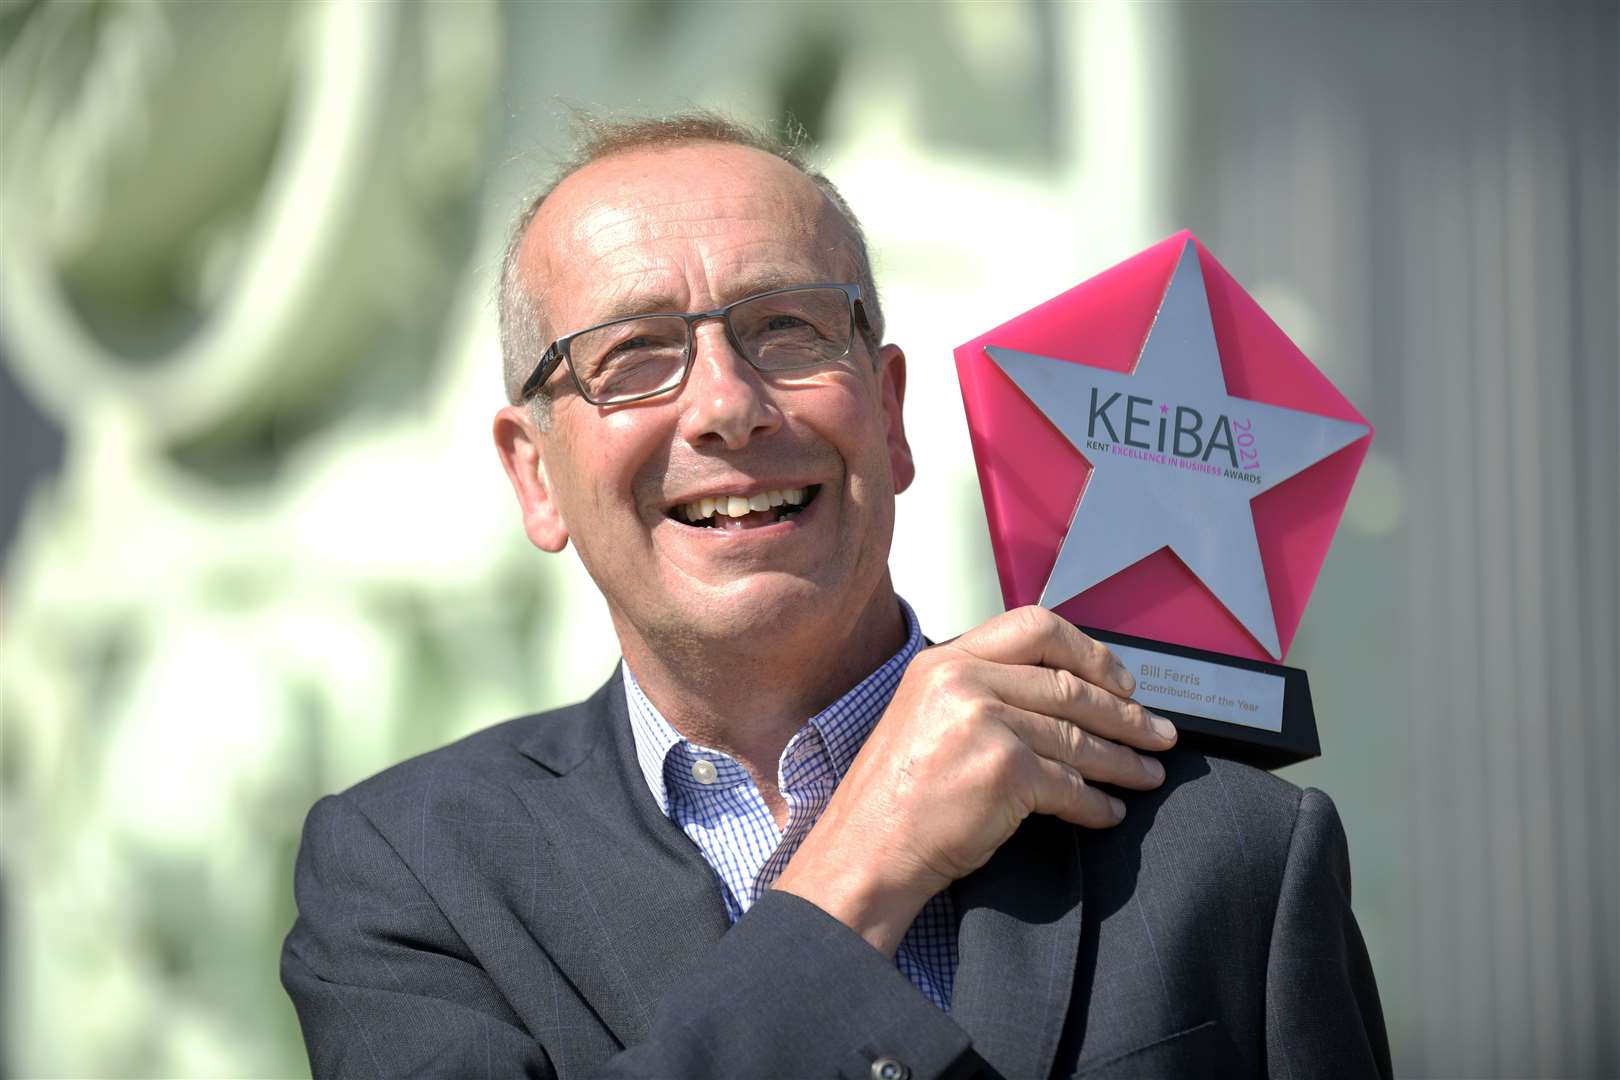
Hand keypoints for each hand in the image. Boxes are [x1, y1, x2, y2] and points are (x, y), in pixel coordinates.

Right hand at [774, 605, 1176, 955]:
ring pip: (1077, 737)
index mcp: (945, 660)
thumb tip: (1062, 692)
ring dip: (1122, 761)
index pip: (1036, 627)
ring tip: (1147, 774)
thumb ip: (981, 691)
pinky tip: (1109, 811)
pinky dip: (1097, 804)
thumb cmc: (895, 796)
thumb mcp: (926, 715)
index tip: (1121, 681)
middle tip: (1157, 733)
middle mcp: (963, 681)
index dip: (1090, 652)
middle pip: (1069, 686)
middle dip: (1125, 714)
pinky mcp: (1004, 771)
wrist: (866, 850)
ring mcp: (984, 723)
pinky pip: (1070, 785)